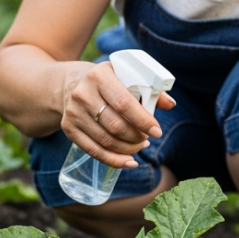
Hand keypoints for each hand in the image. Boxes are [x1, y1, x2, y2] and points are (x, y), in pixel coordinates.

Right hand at [61, 61, 175, 168]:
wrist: (72, 84)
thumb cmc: (108, 81)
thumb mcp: (125, 76)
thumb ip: (149, 89)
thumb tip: (170, 104)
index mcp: (100, 76)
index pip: (124, 104)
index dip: (143, 121)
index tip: (157, 132)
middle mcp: (83, 94)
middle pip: (116, 126)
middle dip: (137, 137)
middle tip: (147, 139)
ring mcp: (73, 112)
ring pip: (106, 141)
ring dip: (128, 149)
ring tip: (139, 145)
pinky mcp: (68, 128)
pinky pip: (94, 151)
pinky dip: (114, 160)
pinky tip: (129, 161)